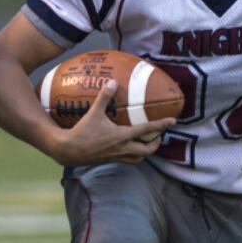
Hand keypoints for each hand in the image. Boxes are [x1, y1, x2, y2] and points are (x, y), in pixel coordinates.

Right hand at [50, 79, 172, 165]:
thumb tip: (112, 82)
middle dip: (156, 143)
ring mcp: (117, 156)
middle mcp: (123, 148)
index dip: (161, 125)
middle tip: (159, 136)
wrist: (69, 150)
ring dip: (146, 151)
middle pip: (147, 150)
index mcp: (122, 136)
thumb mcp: (94, 112)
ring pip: (139, 158)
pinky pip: (128, 160)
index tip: (173, 121)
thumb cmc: (82, 131)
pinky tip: (130, 147)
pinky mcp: (110, 160)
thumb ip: (104, 97)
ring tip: (148, 143)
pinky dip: (134, 155)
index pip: (147, 130)